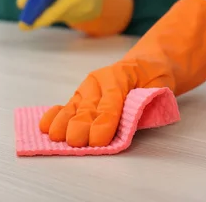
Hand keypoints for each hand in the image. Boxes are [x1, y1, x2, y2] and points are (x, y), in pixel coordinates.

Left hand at [16, 0, 107, 29]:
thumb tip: (21, 6)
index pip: (50, 15)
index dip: (35, 21)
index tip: (23, 26)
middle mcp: (83, 8)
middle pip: (56, 17)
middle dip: (46, 11)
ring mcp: (90, 12)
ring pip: (64, 18)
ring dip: (57, 11)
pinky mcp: (94, 14)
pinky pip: (73, 17)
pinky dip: (67, 10)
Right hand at [39, 60, 173, 146]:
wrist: (146, 64)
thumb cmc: (153, 76)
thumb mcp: (159, 85)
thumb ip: (147, 100)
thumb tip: (134, 118)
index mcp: (120, 76)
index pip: (110, 103)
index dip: (103, 123)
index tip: (97, 140)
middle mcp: (99, 82)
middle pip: (87, 108)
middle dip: (80, 126)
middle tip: (76, 142)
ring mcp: (87, 90)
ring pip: (73, 108)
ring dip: (64, 123)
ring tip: (56, 137)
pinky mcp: (81, 97)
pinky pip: (66, 107)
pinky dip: (55, 116)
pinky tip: (46, 125)